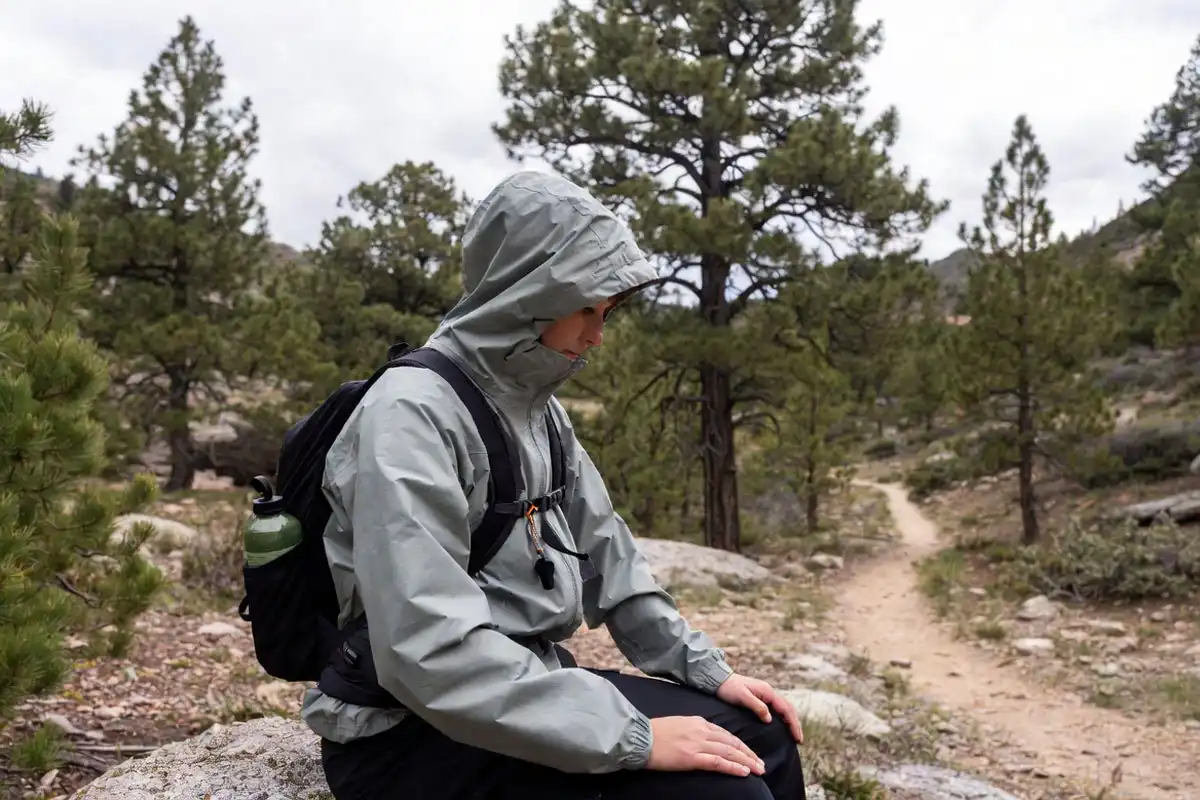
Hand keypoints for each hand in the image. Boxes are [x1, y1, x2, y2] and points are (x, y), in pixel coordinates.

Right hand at [646, 716, 764, 776]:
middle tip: (761, 764)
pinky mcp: (691, 757)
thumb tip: (705, 739)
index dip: (741, 745)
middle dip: (749, 754)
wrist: (639, 737)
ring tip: (759, 770)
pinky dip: (733, 767)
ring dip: (746, 762)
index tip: (750, 754)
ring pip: (729, 752)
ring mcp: (697, 744)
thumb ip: (694, 730)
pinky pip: (717, 762)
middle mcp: (701, 731)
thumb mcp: (679, 725)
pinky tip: (744, 772)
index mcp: (698, 722)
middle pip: (732, 743)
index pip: (726, 734)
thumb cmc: (655, 733)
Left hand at [716, 673, 803, 743]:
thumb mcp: (742, 697)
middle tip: (800, 740)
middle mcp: (770, 692)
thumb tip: (770, 719)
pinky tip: (783, 726)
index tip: (797, 738)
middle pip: (788, 708)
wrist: (719, 679)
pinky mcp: (761, 698)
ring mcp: (766, 695)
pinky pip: (777, 709)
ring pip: (784, 708)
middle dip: (795, 724)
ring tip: (795, 735)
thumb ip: (757, 706)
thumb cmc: (729, 688)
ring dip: (791, 721)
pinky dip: (784, 718)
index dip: (793, 724)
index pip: (786, 709)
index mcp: (768, 692)